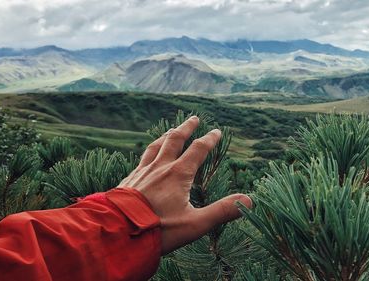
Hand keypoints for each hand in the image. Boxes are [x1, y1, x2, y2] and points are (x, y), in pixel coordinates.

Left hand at [119, 116, 251, 253]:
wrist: (118, 232)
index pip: (198, 150)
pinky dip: (149, 151)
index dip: (210, 140)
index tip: (217, 131)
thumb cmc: (159, 230)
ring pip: (156, 146)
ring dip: (166, 135)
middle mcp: (160, 167)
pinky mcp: (129, 179)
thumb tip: (249, 201)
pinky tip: (147, 156)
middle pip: (175, 140)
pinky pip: (141, 158)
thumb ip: (222, 211)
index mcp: (178, 174)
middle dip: (186, 128)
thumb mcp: (195, 224)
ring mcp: (142, 172)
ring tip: (171, 130)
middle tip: (194, 118)